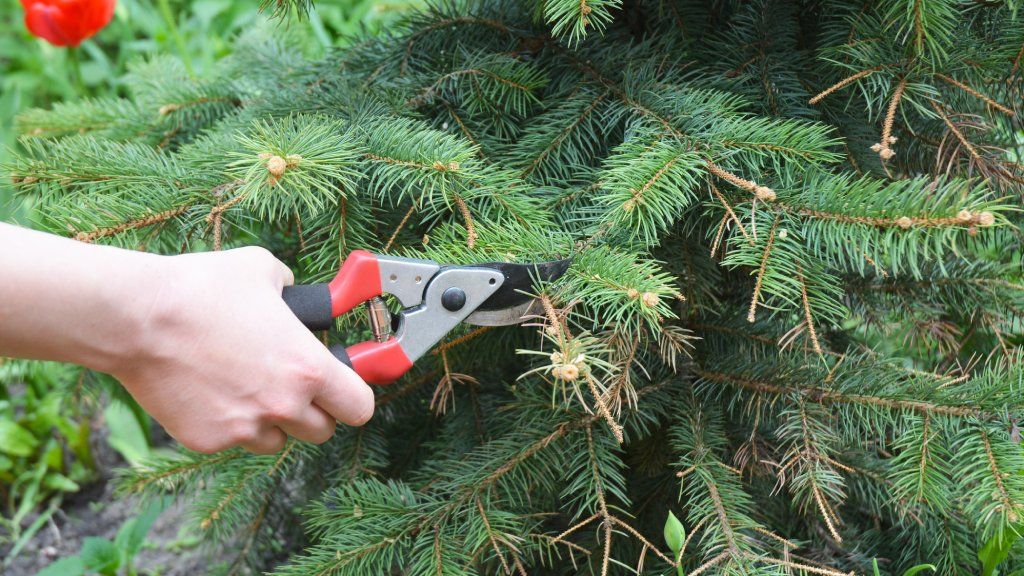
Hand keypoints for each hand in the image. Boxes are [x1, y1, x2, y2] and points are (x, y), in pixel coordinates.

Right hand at [112, 247, 374, 453]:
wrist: (138, 316)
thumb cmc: (202, 288)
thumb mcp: (264, 270)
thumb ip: (293, 290)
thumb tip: (296, 294)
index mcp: (309, 369)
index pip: (360, 408)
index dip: (354, 397)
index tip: (345, 387)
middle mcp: (283, 405)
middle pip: (323, 431)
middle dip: (315, 410)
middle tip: (295, 385)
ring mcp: (244, 428)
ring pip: (277, 440)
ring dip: (273, 420)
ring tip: (249, 385)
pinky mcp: (207, 441)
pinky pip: (234, 439)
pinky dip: (230, 423)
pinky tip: (211, 389)